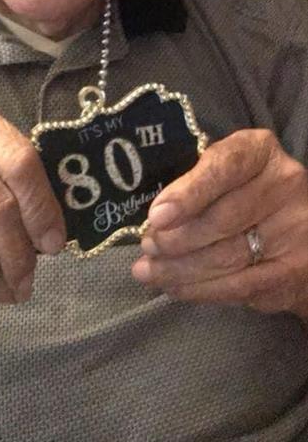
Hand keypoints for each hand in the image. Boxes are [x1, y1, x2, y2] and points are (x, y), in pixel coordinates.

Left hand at [131, 129, 307, 318]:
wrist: (297, 230)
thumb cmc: (243, 192)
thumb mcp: (224, 174)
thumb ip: (196, 185)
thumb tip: (156, 219)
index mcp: (261, 152)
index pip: (225, 167)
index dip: (189, 193)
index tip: (157, 216)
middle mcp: (285, 185)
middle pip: (222, 218)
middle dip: (175, 238)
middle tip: (148, 247)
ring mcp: (294, 230)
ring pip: (227, 257)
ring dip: (179, 269)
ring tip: (149, 271)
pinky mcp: (292, 270)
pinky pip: (239, 286)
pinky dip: (200, 289)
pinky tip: (174, 286)